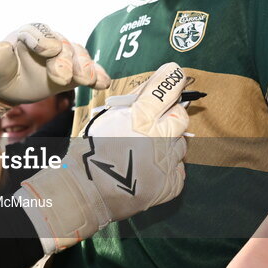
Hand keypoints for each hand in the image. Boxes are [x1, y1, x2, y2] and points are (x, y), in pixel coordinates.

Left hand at [0, 23, 109, 120]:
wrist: (14, 87)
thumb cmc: (5, 75)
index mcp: (29, 34)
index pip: (38, 32)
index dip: (44, 40)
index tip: (48, 51)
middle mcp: (50, 40)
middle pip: (62, 44)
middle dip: (65, 60)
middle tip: (64, 78)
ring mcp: (65, 53)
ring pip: (78, 54)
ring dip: (84, 67)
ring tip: (88, 81)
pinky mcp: (76, 68)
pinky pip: (89, 68)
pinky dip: (97, 74)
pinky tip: (103, 82)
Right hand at [15, 62, 189, 255]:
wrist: (86, 191)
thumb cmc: (91, 151)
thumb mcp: (108, 118)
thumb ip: (133, 103)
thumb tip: (152, 87)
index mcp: (140, 116)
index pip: (167, 87)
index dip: (172, 80)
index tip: (174, 76)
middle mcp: (159, 136)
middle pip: (180, 117)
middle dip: (171, 117)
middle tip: (156, 124)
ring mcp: (168, 162)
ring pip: (180, 145)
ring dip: (168, 145)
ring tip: (146, 153)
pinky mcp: (172, 184)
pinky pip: (178, 169)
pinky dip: (168, 169)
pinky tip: (149, 171)